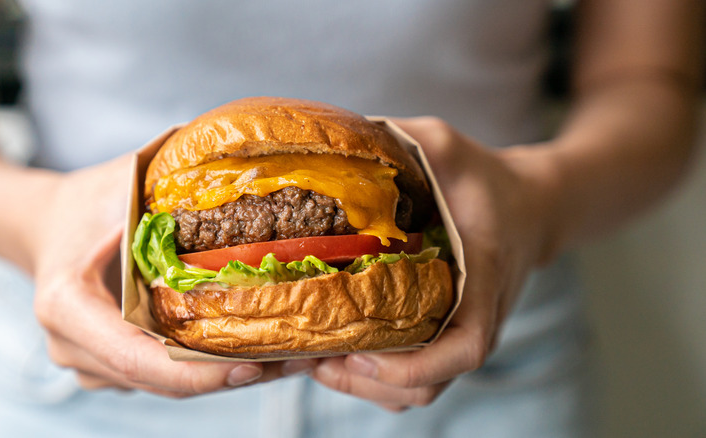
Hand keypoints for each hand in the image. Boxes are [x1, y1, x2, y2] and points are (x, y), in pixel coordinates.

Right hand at [29, 155, 309, 396]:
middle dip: (230, 374)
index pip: (139, 359)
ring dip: (225, 373)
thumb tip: (243, 169)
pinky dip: (206, 366)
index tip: (255, 364)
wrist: (48, 225)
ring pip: (167, 384)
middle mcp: (71, 346)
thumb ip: (173, 185)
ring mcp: (88, 363)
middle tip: (295, 361)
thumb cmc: (88, 201)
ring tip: (287, 355)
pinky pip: (163, 375)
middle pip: (162, 380)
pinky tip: (252, 347)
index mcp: (67, 305)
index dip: (200, 371)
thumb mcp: (124, 182)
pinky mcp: (108, 367)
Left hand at [312, 117, 558, 410]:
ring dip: (363, 387)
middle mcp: (476, 322)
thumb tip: (342, 135)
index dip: (412, 368)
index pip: (463, 350)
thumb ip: (404, 138)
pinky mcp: (449, 337)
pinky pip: (414, 381)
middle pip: (424, 388)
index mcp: (483, 284)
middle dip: (364, 383)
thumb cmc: (490, 179)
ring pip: (414, 393)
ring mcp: (462, 335)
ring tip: (318, 361)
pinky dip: (375, 381)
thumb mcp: (449, 147)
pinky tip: (340, 353)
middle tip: (315, 359)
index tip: (361, 356)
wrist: (532, 208)